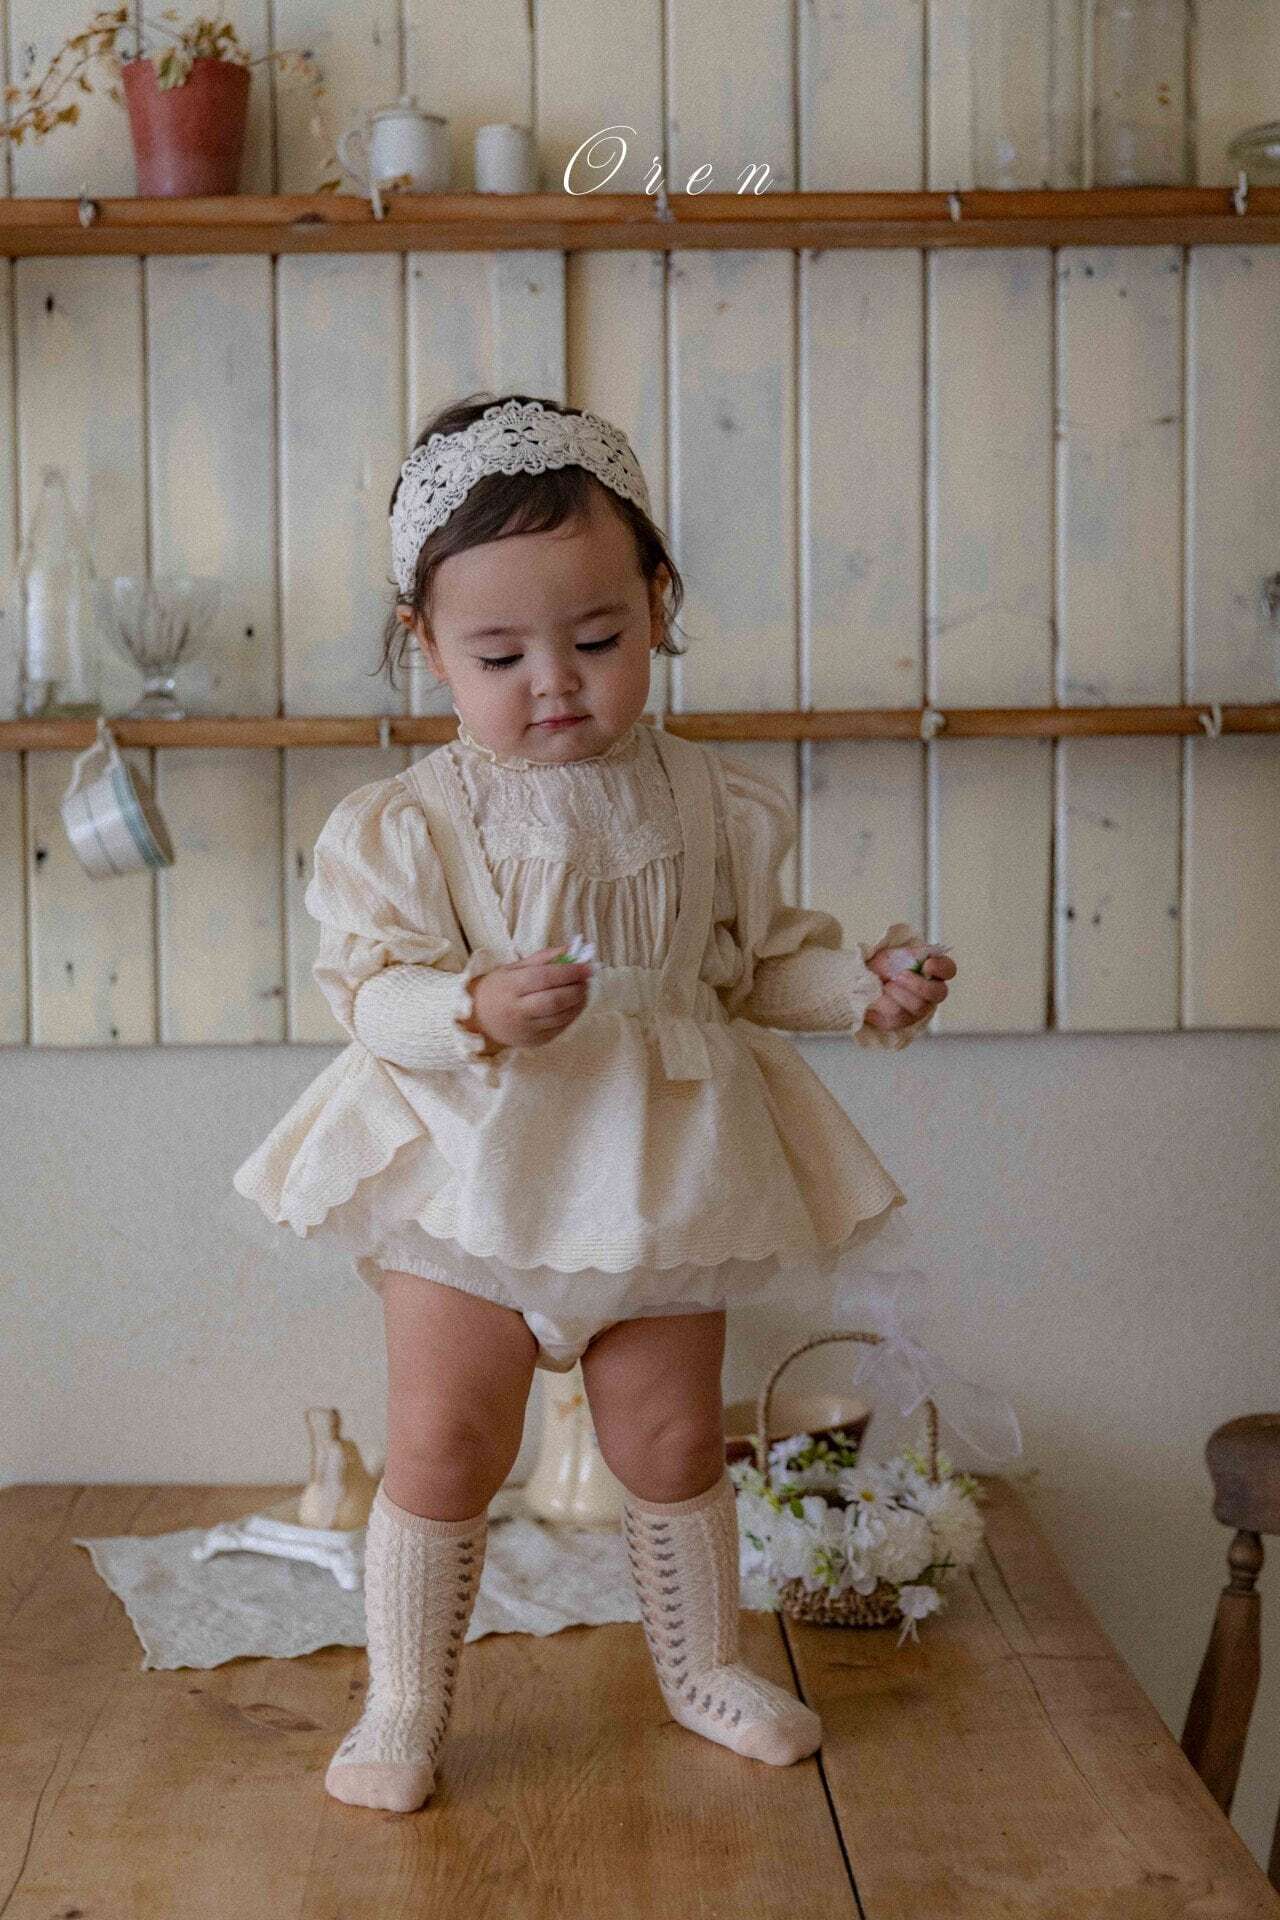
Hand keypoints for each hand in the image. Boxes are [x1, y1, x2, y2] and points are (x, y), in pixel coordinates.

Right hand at [462, 946, 593, 1052]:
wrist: (478, 1020)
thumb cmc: (497, 989)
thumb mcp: (513, 968)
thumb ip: (544, 958)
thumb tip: (572, 948)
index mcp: (510, 987)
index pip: (545, 978)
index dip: (569, 972)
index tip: (587, 966)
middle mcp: (517, 1011)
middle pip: (555, 1000)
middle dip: (577, 988)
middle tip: (586, 978)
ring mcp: (527, 1029)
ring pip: (561, 1016)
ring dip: (579, 1001)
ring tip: (582, 989)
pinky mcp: (535, 1042)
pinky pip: (560, 1028)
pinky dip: (572, 1014)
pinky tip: (574, 1003)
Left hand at [861, 945, 956, 1033]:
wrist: (860, 982)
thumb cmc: (881, 967)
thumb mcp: (894, 955)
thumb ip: (910, 955)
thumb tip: (923, 956)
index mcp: (932, 972)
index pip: (948, 969)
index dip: (941, 968)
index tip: (927, 964)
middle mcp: (931, 993)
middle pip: (938, 993)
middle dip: (918, 985)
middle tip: (899, 976)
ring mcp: (919, 1010)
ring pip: (917, 1006)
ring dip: (897, 993)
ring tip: (885, 986)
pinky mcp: (902, 1022)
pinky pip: (898, 1017)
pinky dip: (885, 1004)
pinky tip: (879, 997)